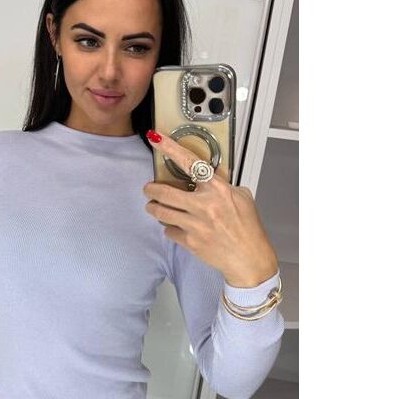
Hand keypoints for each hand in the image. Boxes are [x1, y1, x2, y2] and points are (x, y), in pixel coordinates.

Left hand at [143, 130, 277, 287]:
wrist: (249, 258)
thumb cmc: (248, 228)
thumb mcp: (241, 198)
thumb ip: (222, 185)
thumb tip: (209, 175)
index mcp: (217, 189)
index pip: (189, 163)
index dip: (170, 149)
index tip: (157, 139)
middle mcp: (204, 205)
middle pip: (164, 192)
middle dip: (151, 189)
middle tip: (149, 188)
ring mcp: (195, 224)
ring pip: (161, 212)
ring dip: (154, 208)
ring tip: (154, 206)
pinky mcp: (190, 241)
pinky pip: (168, 231)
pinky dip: (169, 228)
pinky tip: (175, 227)